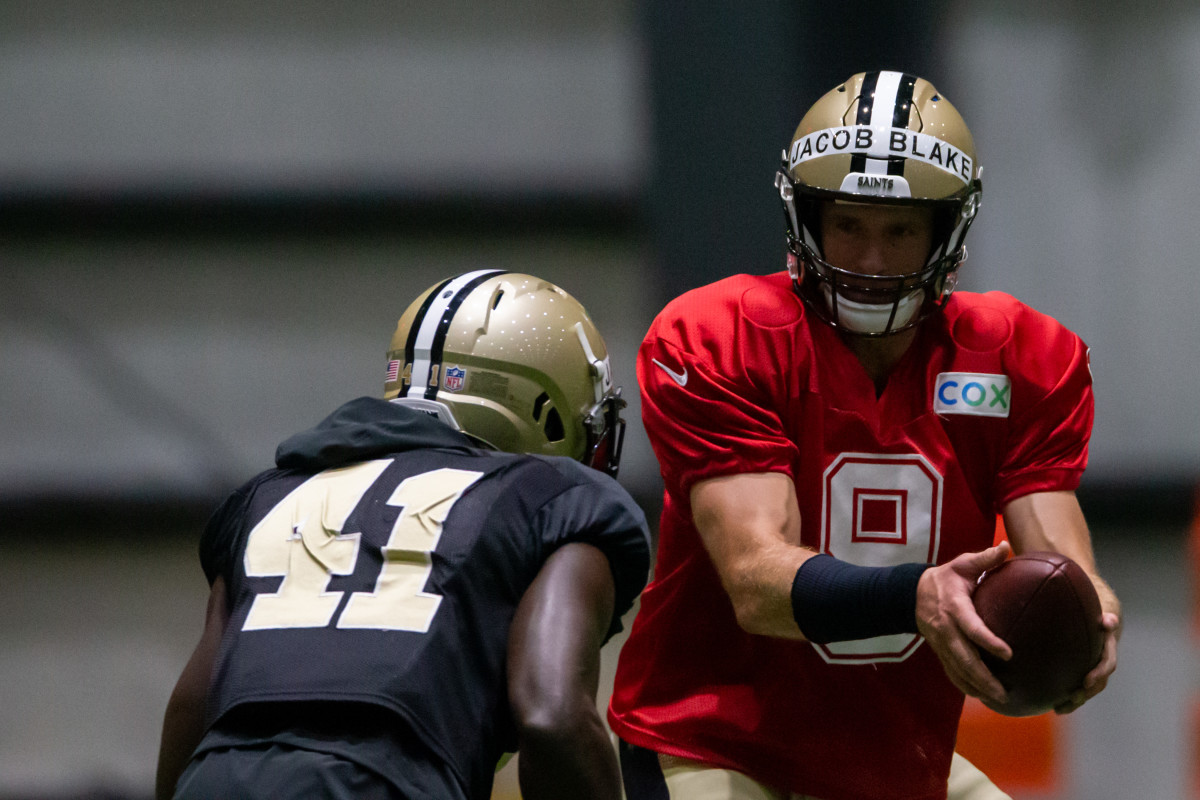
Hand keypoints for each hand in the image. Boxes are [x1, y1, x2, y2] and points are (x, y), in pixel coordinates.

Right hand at [915, 542, 1011, 705]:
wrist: (912, 593)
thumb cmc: (946, 578)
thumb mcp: (962, 564)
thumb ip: (984, 559)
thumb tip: (1006, 547)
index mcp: (954, 607)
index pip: (972, 627)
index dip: (988, 642)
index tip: (1008, 654)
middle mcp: (946, 629)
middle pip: (964, 658)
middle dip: (983, 677)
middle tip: (1004, 691)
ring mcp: (941, 643)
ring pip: (958, 670)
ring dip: (976, 686)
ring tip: (998, 699)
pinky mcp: (940, 651)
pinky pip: (952, 672)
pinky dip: (966, 686)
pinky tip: (982, 696)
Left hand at [1053, 609, 1119, 713]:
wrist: (1102, 623)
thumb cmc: (1097, 617)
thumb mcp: (1102, 615)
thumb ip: (1107, 620)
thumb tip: (1109, 621)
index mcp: (1108, 650)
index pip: (1107, 664)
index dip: (1098, 674)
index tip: (1086, 682)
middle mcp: (1103, 664)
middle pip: (1098, 683)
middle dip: (1086, 693)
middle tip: (1071, 698)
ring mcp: (1094, 672)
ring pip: (1087, 691)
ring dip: (1075, 702)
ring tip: (1058, 709)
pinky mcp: (1083, 676)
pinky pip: (1077, 690)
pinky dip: (1068, 700)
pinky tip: (1053, 708)